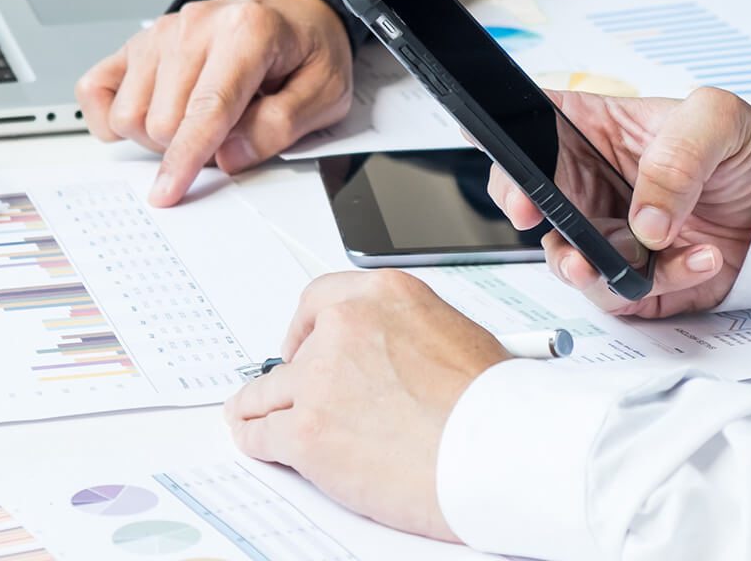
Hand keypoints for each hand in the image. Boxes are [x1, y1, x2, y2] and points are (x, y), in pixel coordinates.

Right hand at [75, 0, 351, 206]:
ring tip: (194, 122)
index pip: (206, 109)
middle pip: (160, 120)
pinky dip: (112, 116)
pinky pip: (95, 89)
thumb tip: (230, 157)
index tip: (168, 192)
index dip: (186, 159)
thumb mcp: (325, 92)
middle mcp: (194, 26)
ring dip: (155, 136)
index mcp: (247, 32)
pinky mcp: (135, 44)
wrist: (287, 7)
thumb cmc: (303, 47)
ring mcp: (158, 32)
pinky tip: (149, 116)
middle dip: (186, 149)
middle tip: (223, 137)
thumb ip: (281, 125)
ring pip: (127, 113)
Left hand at [224, 270, 509, 540]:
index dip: (304, 327)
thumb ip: (406, 338)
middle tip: (293, 391)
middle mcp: (345, 328)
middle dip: (294, 376)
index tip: (299, 342)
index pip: (321, 300)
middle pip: (297, 352)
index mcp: (384, 297)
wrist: (500, 452)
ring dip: (260, 405)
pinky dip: (254, 438)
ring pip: (269, 391)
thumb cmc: (495, 405)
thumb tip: (391, 359)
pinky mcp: (308, 431)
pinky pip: (262, 432)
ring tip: (251, 415)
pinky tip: (253, 439)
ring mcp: (320, 380)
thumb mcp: (455, 336)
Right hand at [488, 87, 750, 316]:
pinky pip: (622, 292)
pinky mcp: (630, 277)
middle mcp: (586, 184)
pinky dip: (662, 283)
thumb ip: (675, 160)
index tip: (523, 192)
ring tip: (628, 264)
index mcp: (589, 132)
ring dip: (589, 269)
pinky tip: (700, 258)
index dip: (512, 164)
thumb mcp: (717, 121)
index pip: (530, 138)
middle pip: (532, 204)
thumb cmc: (745, 147)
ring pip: (567, 260)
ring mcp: (605, 233)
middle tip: (555, 233)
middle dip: (536, 225)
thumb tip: (645, 220)